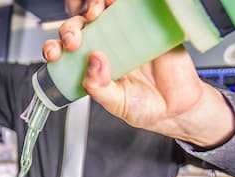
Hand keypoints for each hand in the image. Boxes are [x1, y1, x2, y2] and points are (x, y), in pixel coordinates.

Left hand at [42, 0, 234, 147]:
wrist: (180, 107)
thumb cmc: (145, 107)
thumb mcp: (117, 104)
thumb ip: (100, 88)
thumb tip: (92, 62)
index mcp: (91, 68)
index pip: (66, 53)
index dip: (56, 48)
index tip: (55, 53)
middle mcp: (105, 48)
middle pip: (80, 29)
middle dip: (71, 29)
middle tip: (75, 40)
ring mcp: (124, 36)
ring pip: (102, 13)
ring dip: (94, 7)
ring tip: (96, 13)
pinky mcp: (146, 27)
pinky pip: (132, 9)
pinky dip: (122, 2)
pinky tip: (116, 3)